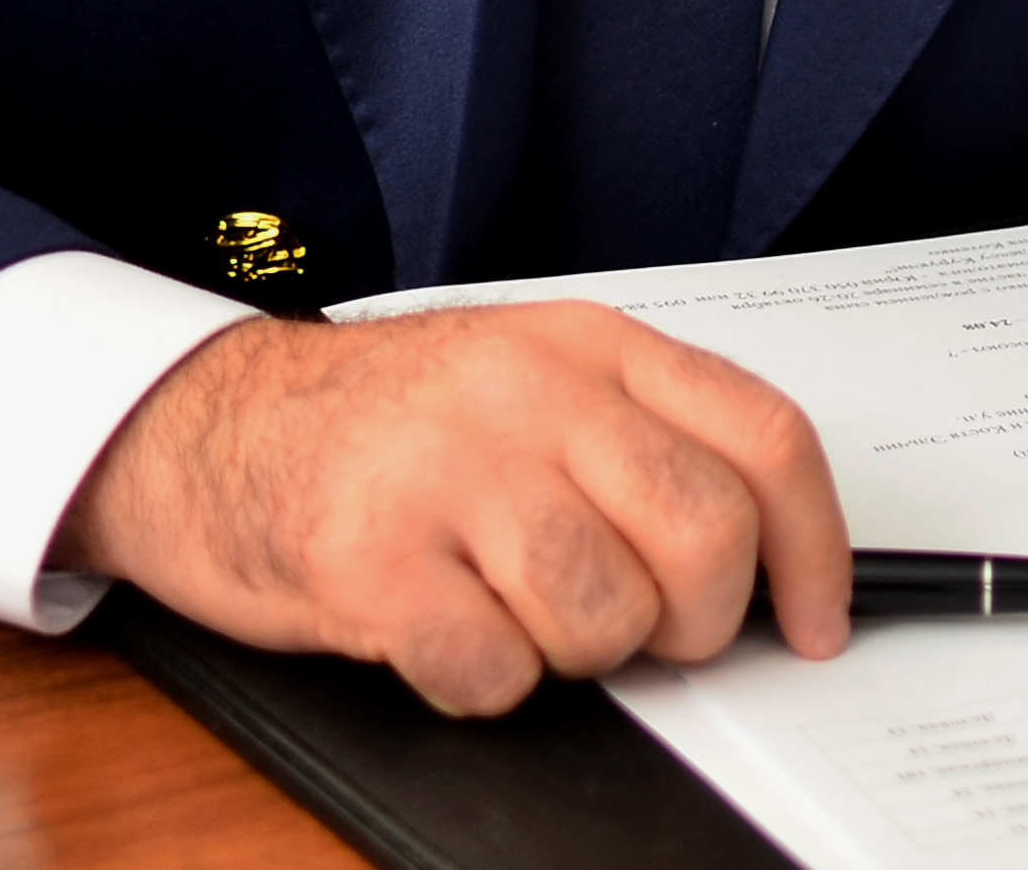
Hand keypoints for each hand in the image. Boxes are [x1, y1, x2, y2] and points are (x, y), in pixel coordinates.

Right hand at [51, 302, 852, 714]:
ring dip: (576, 654)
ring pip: (607, 617)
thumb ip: (641, 441)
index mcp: (587, 344)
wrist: (208, 423)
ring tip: (515, 612)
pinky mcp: (372, 558)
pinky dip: (483, 684)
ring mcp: (448, 469)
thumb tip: (774, 560)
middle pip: (704, 536)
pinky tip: (443, 633)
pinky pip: (493, 671)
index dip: (816, 548)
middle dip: (695, 622)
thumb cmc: (385, 423)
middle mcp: (529, 391)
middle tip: (643, 631)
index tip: (819, 619)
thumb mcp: (530, 384)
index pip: (763, 437)